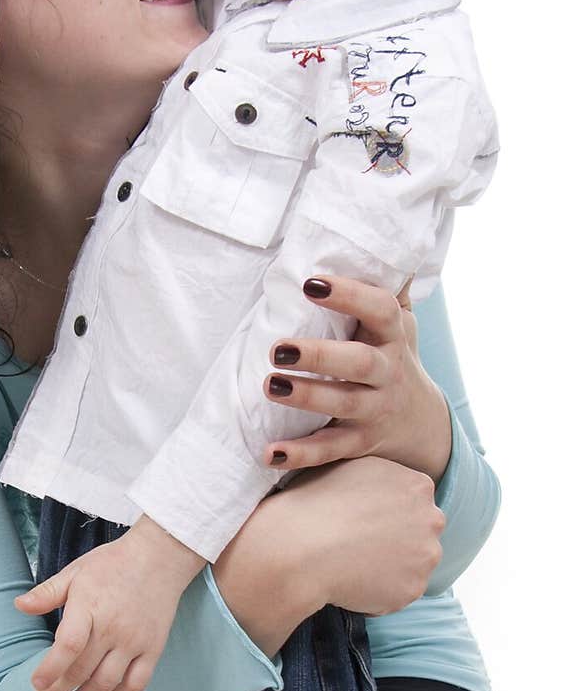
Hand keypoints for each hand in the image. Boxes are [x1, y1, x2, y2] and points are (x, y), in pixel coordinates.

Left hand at [14, 517, 204, 690]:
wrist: (159, 557)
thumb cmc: (113, 564)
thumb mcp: (76, 571)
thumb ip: (48, 593)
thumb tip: (18, 605)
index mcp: (90, 605)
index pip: (68, 646)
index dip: (50, 670)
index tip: (36, 684)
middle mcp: (113, 627)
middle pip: (83, 669)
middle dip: (59, 690)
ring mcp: (135, 640)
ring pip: (107, 683)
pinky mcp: (153, 648)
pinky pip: (137, 683)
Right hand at [213, 457, 444, 655]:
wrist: (300, 546)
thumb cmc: (315, 502)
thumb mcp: (347, 466)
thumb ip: (376, 474)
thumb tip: (375, 482)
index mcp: (418, 485)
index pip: (413, 499)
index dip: (387, 509)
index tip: (364, 516)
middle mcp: (431, 519)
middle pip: (420, 530)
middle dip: (398, 536)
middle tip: (360, 540)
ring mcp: (426, 556)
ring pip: (414, 562)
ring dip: (392, 564)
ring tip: (354, 560)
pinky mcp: (413, 589)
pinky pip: (400, 590)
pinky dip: (381, 589)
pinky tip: (354, 579)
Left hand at [261, 275, 451, 481]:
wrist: (420, 422)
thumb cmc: (394, 356)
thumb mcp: (400, 321)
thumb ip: (387, 285)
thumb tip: (381, 236)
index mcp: (393, 336)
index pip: (379, 309)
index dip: (349, 295)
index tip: (311, 282)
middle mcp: (388, 372)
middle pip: (359, 363)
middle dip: (319, 355)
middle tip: (278, 348)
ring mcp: (375, 410)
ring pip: (343, 404)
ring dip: (306, 396)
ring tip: (270, 384)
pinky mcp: (359, 443)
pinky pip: (330, 451)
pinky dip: (300, 454)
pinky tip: (269, 452)